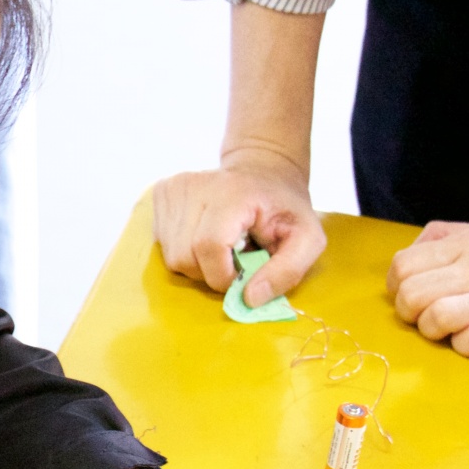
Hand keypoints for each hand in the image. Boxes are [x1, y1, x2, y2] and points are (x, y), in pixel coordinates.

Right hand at [152, 150, 326, 306]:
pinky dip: (185, 250)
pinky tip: (204, 234)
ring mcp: (173, 188)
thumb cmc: (284, 208)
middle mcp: (194, 185)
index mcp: (232, 193)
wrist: (263, 170)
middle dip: (210, 272)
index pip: (209, 246)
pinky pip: (162, 244)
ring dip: (197, 264)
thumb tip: (250, 299)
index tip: (243, 275)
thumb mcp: (308, 239)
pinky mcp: (160, 194)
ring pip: (171, 256)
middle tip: (235, 259)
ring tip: (221, 246)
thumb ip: (287, 271)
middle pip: (184, 257)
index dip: (224, 275)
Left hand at [387, 221, 468, 356]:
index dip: (397, 287)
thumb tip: (413, 251)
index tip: (408, 295)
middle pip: (411, 296)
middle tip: (426, 316)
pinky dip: (464, 345)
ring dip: (435, 331)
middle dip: (410, 313)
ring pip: (434, 320)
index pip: (404, 266)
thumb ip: (449, 237)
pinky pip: (468, 343)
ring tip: (450, 329)